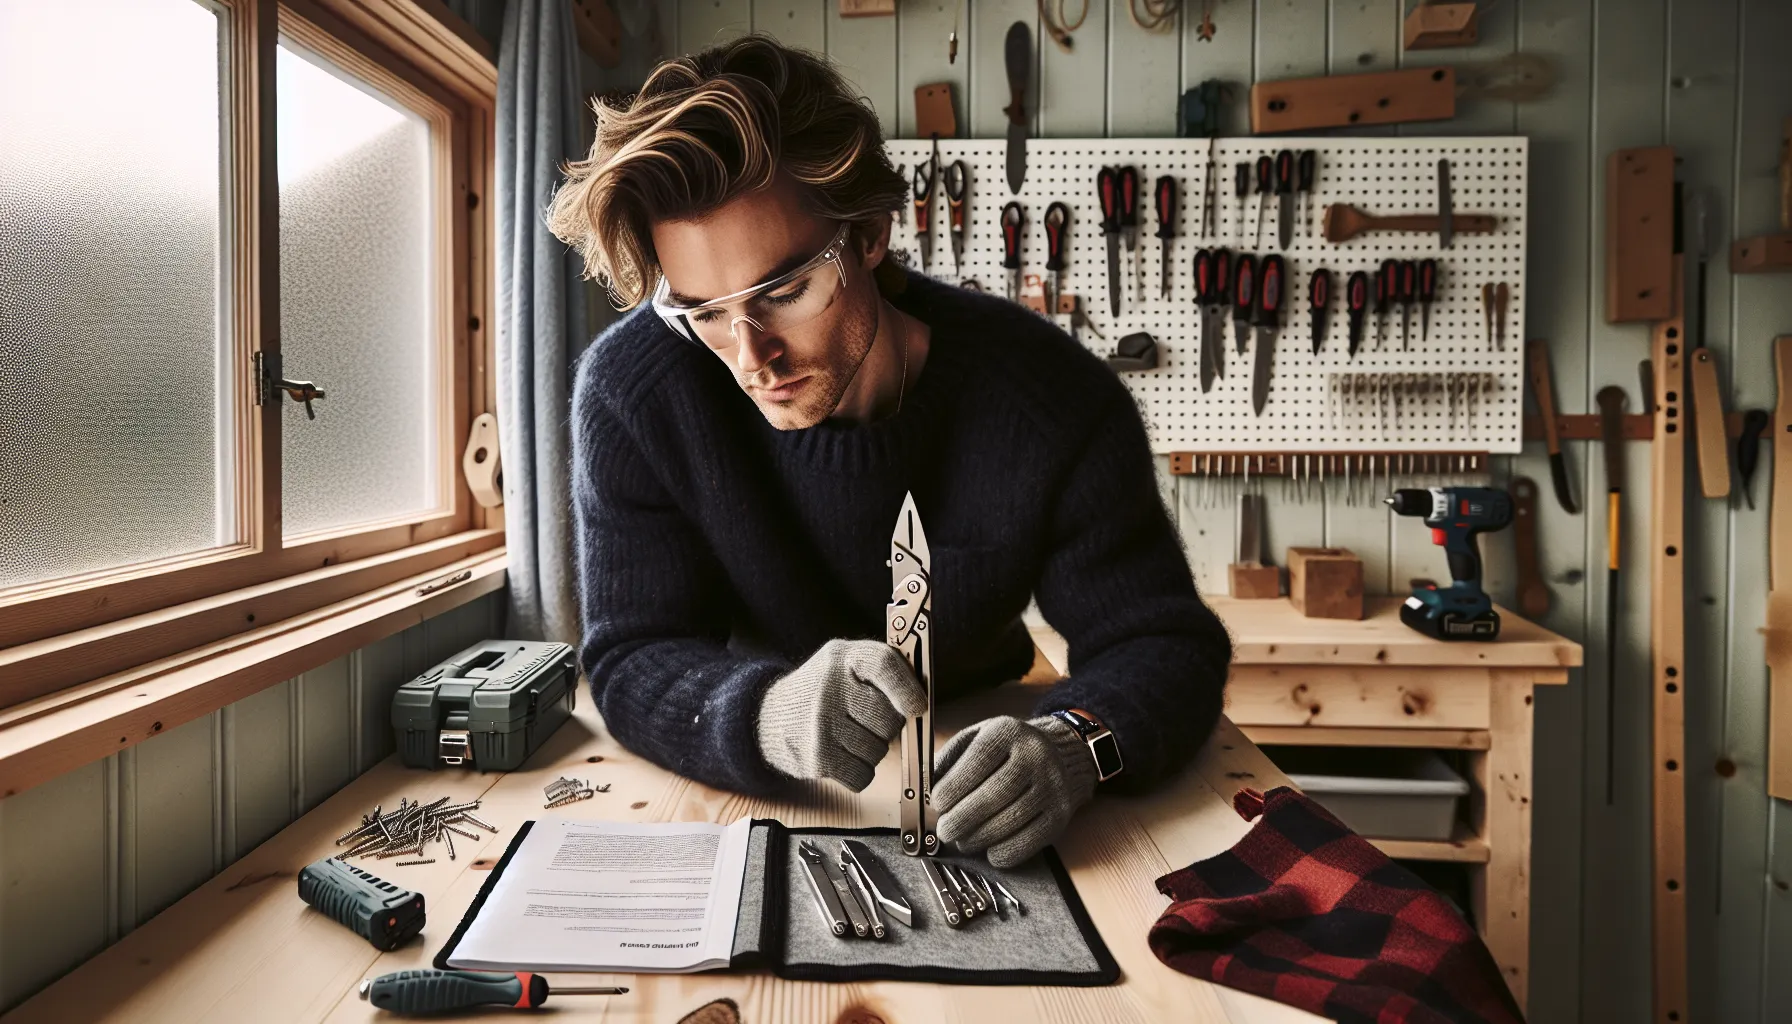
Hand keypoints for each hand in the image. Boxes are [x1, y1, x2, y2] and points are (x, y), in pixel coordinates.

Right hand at [755, 639, 927, 791]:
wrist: (769, 717)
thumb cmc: (821, 688)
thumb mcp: (845, 660)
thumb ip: (883, 667)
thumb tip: (922, 697)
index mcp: (842, 657)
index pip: (882, 664)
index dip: (907, 687)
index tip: (919, 706)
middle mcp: (829, 689)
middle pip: (889, 719)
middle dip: (888, 725)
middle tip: (869, 719)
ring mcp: (821, 726)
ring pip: (879, 751)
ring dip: (872, 749)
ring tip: (850, 734)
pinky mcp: (817, 759)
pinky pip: (863, 775)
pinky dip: (859, 771)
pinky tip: (843, 754)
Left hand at [933, 715, 1098, 868]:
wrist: (1061, 755)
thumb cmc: (1008, 750)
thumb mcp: (979, 738)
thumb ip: (951, 758)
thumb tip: (927, 789)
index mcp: (1008, 732)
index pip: (979, 759)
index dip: (954, 785)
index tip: (938, 804)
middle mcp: (1035, 755)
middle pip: (994, 794)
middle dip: (962, 818)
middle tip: (945, 831)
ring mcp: (1052, 786)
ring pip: (1010, 820)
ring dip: (979, 838)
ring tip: (963, 841)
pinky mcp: (1061, 814)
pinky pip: (1030, 841)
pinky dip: (1005, 851)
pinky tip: (990, 850)